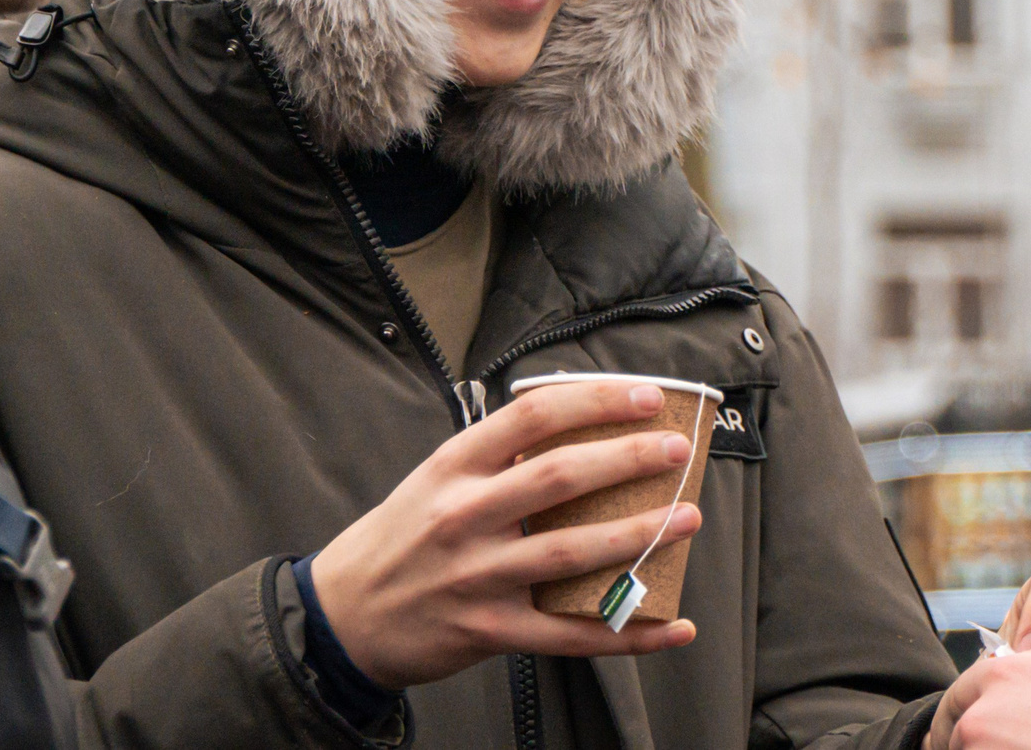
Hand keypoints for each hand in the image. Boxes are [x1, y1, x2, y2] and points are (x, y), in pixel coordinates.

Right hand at [307, 381, 705, 688]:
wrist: (343, 615)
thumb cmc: (400, 538)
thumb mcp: (434, 479)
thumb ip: (495, 457)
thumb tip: (578, 428)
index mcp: (453, 467)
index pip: (532, 417)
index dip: (595, 401)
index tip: (645, 397)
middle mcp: (465, 516)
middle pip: (560, 478)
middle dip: (628, 460)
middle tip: (677, 450)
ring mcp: (478, 576)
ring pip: (572, 552)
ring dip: (638, 535)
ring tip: (687, 518)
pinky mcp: (490, 631)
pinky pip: (571, 634)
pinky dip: (629, 633)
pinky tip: (673, 625)